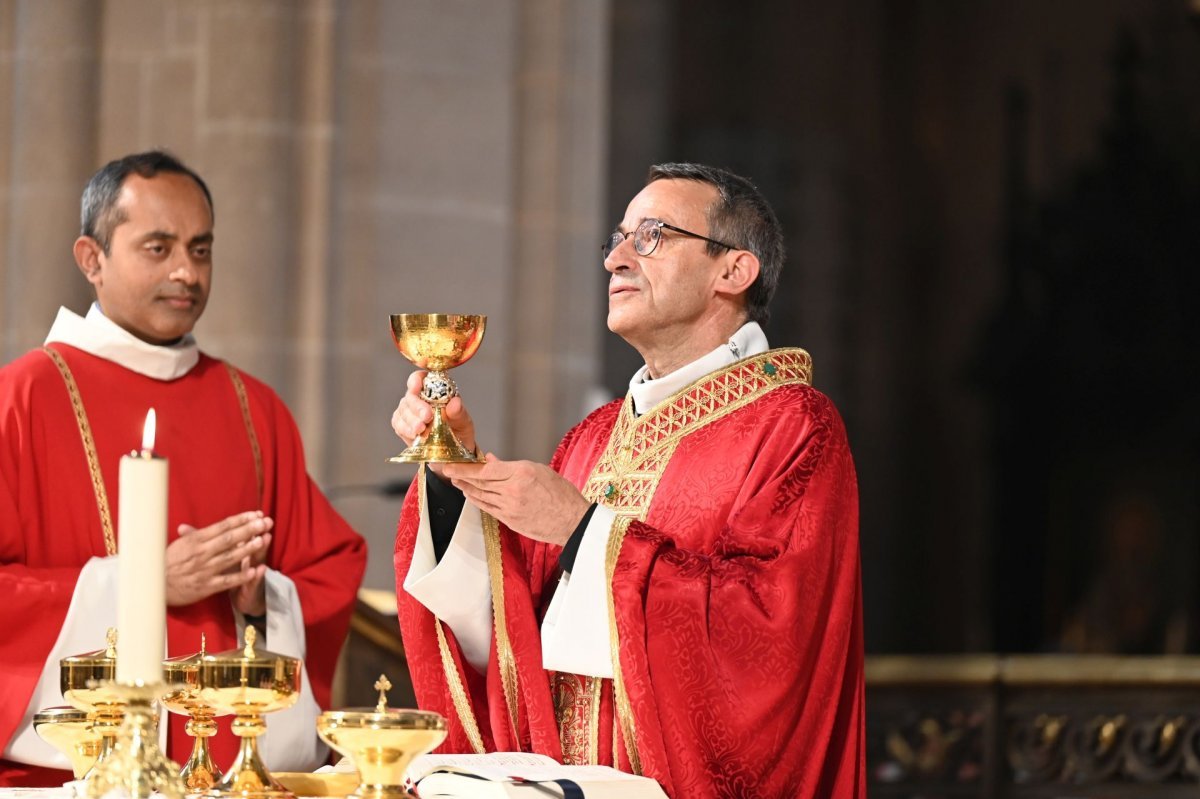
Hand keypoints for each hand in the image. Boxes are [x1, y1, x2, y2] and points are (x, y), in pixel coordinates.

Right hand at [166, 511, 272, 608]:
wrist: (154, 586)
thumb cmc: (166, 563)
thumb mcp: (178, 545)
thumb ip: (191, 535)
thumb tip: (189, 525)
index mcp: (196, 540)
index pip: (222, 526)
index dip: (241, 519)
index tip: (256, 514)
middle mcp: (201, 553)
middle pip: (229, 539)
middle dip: (249, 529)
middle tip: (266, 522)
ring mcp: (205, 570)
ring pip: (230, 557)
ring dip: (248, 548)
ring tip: (264, 539)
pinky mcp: (207, 586)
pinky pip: (227, 580)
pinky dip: (242, 576)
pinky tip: (255, 570)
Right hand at [391, 370, 476, 476]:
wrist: (453, 453)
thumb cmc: (459, 431)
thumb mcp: (464, 422)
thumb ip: (459, 412)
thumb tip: (455, 402)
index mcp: (434, 390)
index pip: (420, 378)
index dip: (416, 380)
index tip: (417, 387)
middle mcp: (419, 398)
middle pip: (410, 396)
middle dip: (417, 407)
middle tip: (426, 417)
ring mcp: (408, 412)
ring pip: (402, 411)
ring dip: (411, 421)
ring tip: (421, 430)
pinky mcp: (402, 425)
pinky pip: (398, 424)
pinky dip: (405, 429)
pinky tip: (414, 435)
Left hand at [441, 454, 590, 545]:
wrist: (572, 520)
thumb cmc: (561, 493)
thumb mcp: (539, 470)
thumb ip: (511, 466)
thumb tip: (490, 460)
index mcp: (522, 473)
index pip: (485, 470)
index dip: (465, 467)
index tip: (452, 464)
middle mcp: (513, 490)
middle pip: (479, 483)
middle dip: (460, 476)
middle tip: (448, 470)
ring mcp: (510, 507)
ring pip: (481, 496)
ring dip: (465, 488)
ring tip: (455, 481)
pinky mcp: (510, 520)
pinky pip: (487, 508)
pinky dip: (476, 501)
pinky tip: (469, 495)